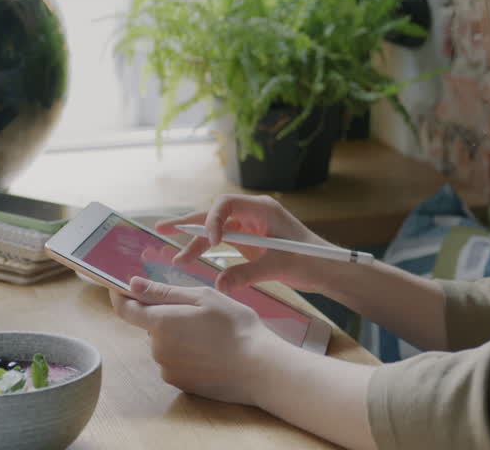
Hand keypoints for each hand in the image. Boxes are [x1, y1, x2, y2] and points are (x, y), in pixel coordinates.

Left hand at [109, 276, 288, 405]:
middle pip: (150, 326)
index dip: (120, 296)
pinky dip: (186, 354)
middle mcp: (157, 348)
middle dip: (165, 316)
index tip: (122, 287)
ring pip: (164, 344)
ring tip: (210, 333)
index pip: (125, 309)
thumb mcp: (202, 297)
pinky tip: (210, 351)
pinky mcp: (180, 384)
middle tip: (197, 312)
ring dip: (178, 336)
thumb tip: (132, 284)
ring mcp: (167, 369)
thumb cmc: (234, 325)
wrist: (257, 367)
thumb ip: (163, 292)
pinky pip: (175, 362)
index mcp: (160, 323)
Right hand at [155, 194, 348, 295]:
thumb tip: (219, 284)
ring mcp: (250, 226)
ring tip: (173, 255)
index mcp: (262, 209)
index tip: (213, 244)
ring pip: (216, 229)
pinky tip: (191, 258)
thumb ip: (248, 273)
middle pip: (215, 214)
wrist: (327, 269)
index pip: (226, 204)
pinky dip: (207, 249)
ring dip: (196, 241)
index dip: (213, 221)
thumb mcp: (279, 266)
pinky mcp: (250, 240)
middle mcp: (253, 213)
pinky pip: (223, 241)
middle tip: (161, 229)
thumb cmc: (311, 260)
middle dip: (189, 223)